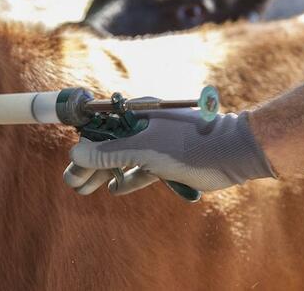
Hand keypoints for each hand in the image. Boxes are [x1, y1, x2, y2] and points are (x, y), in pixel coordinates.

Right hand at [64, 109, 274, 195]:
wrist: (232, 153)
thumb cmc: (189, 144)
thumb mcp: (146, 149)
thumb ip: (111, 153)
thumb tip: (76, 154)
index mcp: (137, 115)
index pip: (102, 129)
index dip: (84, 146)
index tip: (71, 163)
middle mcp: (144, 128)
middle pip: (110, 147)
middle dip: (91, 165)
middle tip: (72, 182)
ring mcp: (156, 145)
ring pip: (124, 160)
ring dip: (106, 174)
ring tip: (85, 188)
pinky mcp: (166, 162)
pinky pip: (141, 171)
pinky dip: (129, 179)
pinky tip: (115, 189)